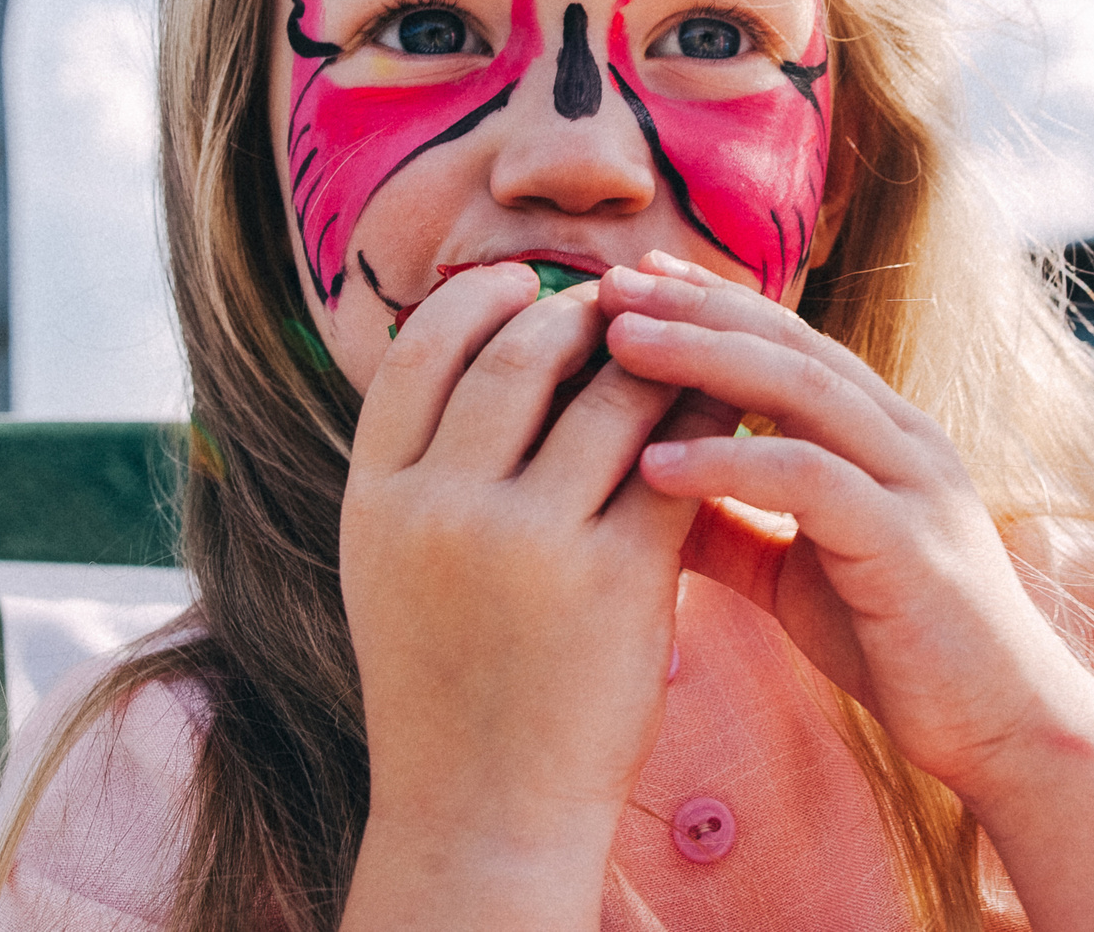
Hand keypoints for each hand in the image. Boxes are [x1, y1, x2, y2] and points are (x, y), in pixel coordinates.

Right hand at [339, 264, 737, 929]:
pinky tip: (719, 414)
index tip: (523, 282)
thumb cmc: (446, 675)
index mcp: (375, 497)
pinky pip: (675, 462)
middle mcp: (441, 509)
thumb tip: (483, 328)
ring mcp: (529, 543)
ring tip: (676, 353)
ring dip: (654, 359)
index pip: (421, 348)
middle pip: (518, 352)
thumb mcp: (390, 559)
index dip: (477, 296)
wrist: (481, 811)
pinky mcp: (617, 580)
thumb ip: (420, 456)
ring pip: (612, 393)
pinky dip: (702, 423)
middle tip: (614, 309)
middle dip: (577, 314)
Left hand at [603, 254, 1093, 931]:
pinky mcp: (910, 543)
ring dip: (703, 359)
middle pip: (786, 343)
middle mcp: (901, 437)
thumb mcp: (793, 573)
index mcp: (878, 435)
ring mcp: (913, 483)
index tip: (621, 283)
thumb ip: (728, 524)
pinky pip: (810, 481)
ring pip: (801, 390)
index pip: (782, 341)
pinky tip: (655, 464)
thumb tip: (636, 486)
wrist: (1004, 732)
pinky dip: (729, 465)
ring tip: (619, 347)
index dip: (702, 305)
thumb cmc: (901, 648)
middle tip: (606, 286)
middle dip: (692, 309)